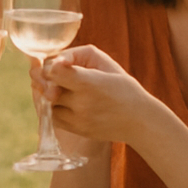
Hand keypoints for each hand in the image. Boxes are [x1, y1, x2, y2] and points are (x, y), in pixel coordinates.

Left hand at [40, 45, 161, 144]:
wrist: (138, 119)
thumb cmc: (122, 86)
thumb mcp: (105, 62)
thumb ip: (76, 56)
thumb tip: (53, 62)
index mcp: (88, 83)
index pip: (53, 72)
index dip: (51, 67)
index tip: (58, 66)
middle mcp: (81, 103)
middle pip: (48, 88)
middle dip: (52, 81)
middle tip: (62, 78)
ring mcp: (78, 120)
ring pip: (49, 104)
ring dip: (54, 96)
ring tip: (71, 92)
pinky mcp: (77, 130)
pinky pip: (54, 118)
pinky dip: (57, 109)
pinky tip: (71, 104)